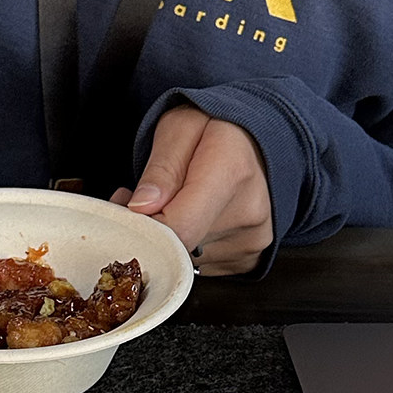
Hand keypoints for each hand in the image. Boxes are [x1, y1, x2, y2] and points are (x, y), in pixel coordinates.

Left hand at [113, 104, 272, 274]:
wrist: (259, 140)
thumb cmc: (216, 128)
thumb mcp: (180, 127)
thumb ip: (161, 168)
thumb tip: (142, 208)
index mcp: (231, 170)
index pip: (178, 226)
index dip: (144, 223)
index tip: (132, 207)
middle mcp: (250, 211)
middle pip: (180, 245)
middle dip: (153, 227)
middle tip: (146, 200)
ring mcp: (253, 239)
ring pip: (187, 259)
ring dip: (170, 238)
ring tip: (173, 204)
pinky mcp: (249, 258)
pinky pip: (202, 265)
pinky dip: (189, 246)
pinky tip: (192, 219)